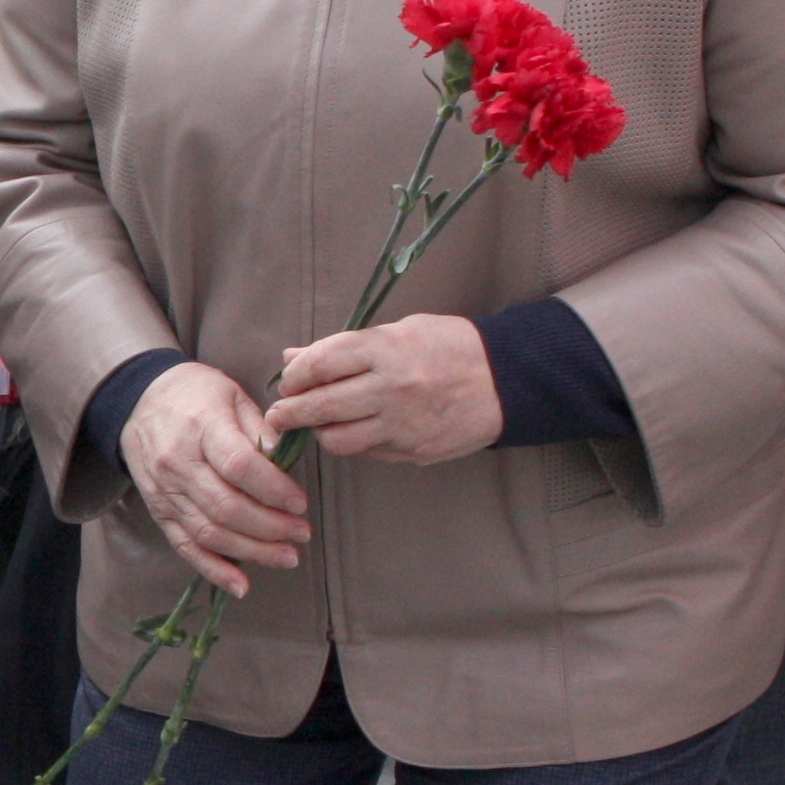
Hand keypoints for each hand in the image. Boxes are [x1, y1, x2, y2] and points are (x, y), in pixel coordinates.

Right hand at [120, 360, 308, 591]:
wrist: (139, 401)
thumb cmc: (195, 395)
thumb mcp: (233, 395)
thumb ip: (261, 429)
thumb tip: (286, 465)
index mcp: (201, 426)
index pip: (239, 466)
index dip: (273, 490)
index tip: (300, 503)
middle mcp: (178, 463)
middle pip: (226, 506)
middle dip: (270, 527)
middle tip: (301, 533)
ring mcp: (165, 491)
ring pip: (209, 532)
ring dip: (252, 551)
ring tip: (287, 556)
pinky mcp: (160, 511)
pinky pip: (185, 546)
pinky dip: (213, 570)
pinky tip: (241, 585)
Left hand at [265, 315, 497, 466]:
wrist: (506, 379)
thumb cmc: (448, 346)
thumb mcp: (398, 331)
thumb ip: (343, 347)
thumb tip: (292, 356)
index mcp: (386, 348)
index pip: (319, 364)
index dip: (294, 376)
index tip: (287, 381)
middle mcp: (391, 387)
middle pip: (321, 406)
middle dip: (289, 413)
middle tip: (278, 415)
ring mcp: (403, 423)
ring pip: (338, 440)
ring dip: (319, 433)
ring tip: (317, 424)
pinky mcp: (414, 450)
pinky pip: (368, 452)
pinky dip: (354, 443)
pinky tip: (355, 431)